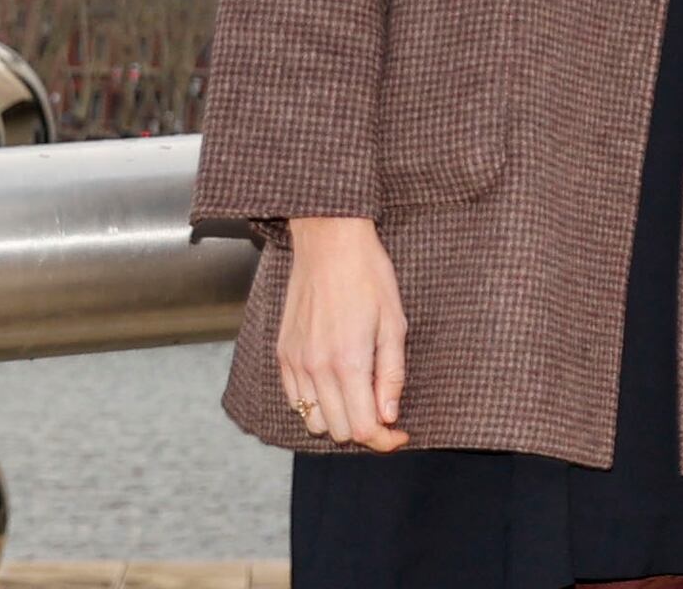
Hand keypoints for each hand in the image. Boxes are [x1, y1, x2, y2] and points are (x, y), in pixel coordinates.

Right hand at [276, 216, 410, 448]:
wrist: (329, 242)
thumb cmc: (368, 276)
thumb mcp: (395, 322)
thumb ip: (391, 374)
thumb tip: (389, 416)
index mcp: (348, 362)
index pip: (363, 428)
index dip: (384, 440)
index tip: (400, 434)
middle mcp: (316, 368)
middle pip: (339, 430)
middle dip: (365, 428)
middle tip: (384, 410)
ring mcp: (295, 362)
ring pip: (313, 420)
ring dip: (339, 418)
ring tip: (359, 395)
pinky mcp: (283, 354)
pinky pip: (294, 400)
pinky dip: (315, 404)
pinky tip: (335, 384)